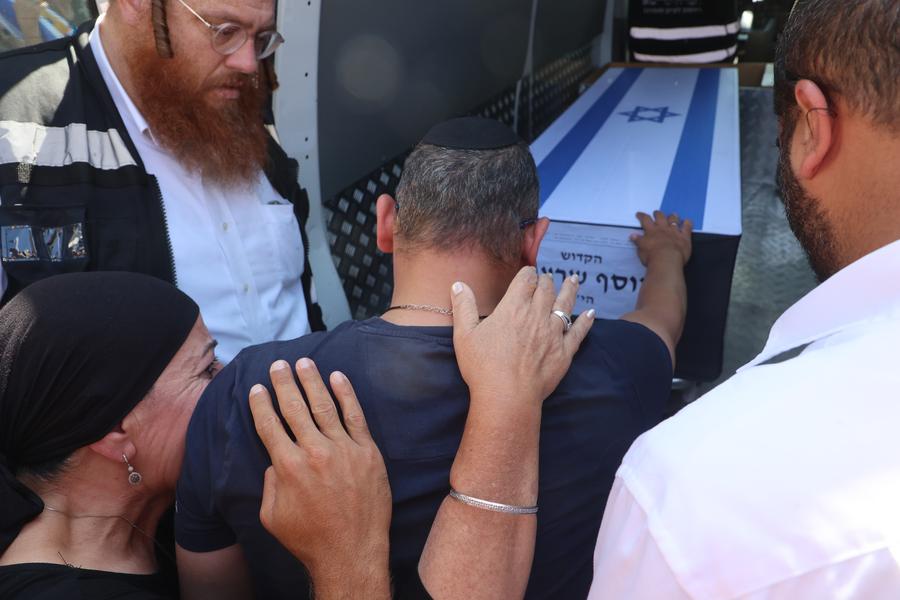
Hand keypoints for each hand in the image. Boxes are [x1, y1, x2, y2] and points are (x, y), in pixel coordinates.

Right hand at [249, 359, 391, 586]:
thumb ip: (269, 484)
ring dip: (312, 381)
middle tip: (278, 365)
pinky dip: (346, 394)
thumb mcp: (272, 516)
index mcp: (287, 467)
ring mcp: (344, 450)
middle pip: (295, 408)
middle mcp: (314, 452)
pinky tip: (337, 378)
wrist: (351, 552)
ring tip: (304, 363)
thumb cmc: (309, 538)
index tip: (257, 388)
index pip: (270, 425)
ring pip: (324, 406)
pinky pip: (355, 416)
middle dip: (284, 383)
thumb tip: (275, 460)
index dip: (261, 404)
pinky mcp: (367, 453)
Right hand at [450, 267, 594, 406]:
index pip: (525, 281)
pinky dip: (585, 321)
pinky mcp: (564, 351)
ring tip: (574, 279)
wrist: (507, 396)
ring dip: (570, 290)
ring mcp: (554, 333)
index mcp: (513, 307)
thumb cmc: (483, 366)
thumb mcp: (465, 335)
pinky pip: (578, 332)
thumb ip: (463, 307)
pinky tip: (590, 314)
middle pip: (546, 290)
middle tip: (548, 278)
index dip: (528, 274)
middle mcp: (537, 315)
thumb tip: (458, 285)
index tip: (529, 273)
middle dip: (547, 281)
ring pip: (565, 305)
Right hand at [631, 211, 692, 266]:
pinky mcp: (684, 237)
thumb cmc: (651, 256)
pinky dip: (688, 223)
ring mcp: (674, 231)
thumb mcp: (641, 249)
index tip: (639, 214)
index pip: (645, 220)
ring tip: (672, 214)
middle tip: (656, 213)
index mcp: (651, 231)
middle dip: (658, 214)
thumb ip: (638, 241)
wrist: (667, 260)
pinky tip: (688, 221)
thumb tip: (633, 235)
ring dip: (673, 216)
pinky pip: (687, 227)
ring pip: (674, 220)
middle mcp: (663, 228)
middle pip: (660, 217)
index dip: (642, 216)